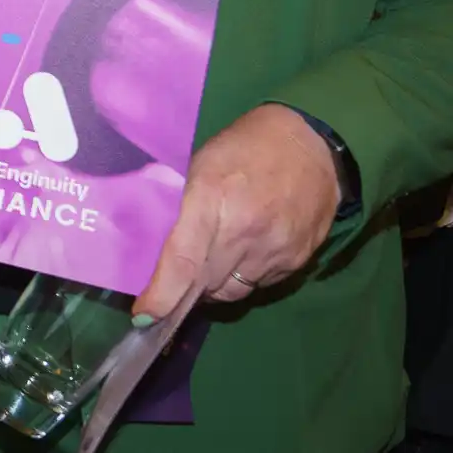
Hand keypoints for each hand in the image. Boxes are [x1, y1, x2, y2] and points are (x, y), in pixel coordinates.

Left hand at [133, 103, 340, 319]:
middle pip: (206, 284)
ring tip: (208, 266)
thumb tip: (163, 247)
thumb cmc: (245, 147)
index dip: (163, 294)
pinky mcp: (297, 260)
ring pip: (234, 290)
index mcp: (211, 202)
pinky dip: (244, 278)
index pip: (182, 261)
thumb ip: (184, 207)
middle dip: (185, 291)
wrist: (313, 145)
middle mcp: (245, 233)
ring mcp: (275, 250)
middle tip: (173, 285)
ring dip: (215, 286)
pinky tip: (241, 256)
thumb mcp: (201, 164)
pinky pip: (261, 284)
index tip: (146, 315)